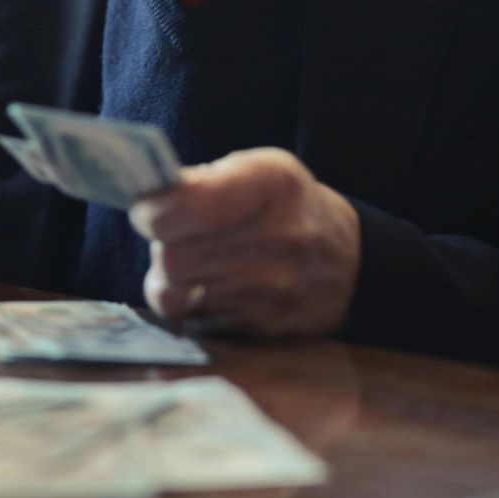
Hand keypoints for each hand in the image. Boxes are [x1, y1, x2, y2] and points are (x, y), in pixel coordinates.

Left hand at [128, 147, 359, 336]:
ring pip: (179, 295)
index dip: (152, 212)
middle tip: (174, 239)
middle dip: (161, 248)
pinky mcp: (267, 327)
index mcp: (272, 183)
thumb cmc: (286, 206)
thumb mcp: (259, 170)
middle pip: (174, 258)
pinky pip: (197, 320)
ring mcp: (276, 289)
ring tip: (195, 262)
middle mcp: (279, 237)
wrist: (349, 262)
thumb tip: (149, 202)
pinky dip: (193, 305)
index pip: (184, 207)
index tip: (149, 211)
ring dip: (174, 280)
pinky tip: (213, 287)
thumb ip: (203, 180)